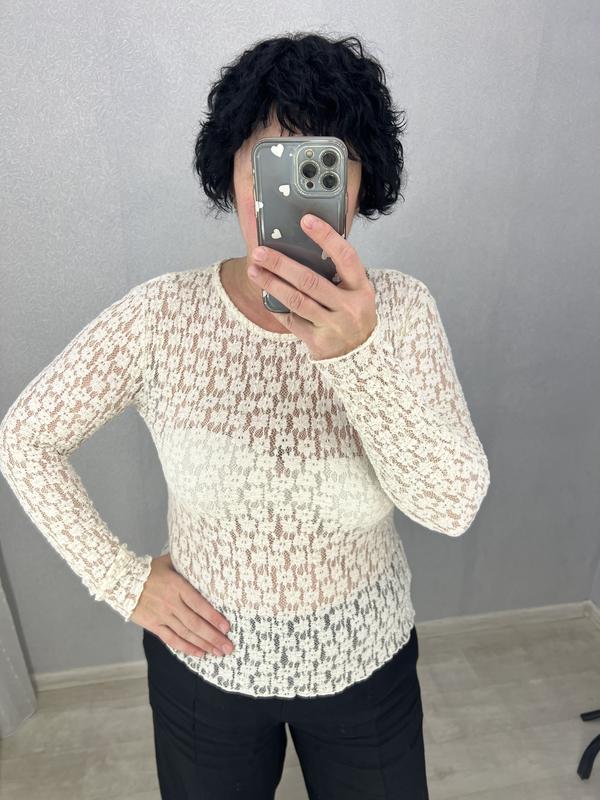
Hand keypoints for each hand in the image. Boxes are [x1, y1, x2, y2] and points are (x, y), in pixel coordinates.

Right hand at [130, 554, 233, 657]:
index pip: (199, 604)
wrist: (120, 580)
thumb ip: (186, 563)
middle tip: (228, 648)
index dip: (213, 617)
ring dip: (203, 644)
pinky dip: (186, 647)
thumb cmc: (148, 569)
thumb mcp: (168, 561)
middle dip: (213, 637)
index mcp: (177, 586)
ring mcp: (161, 616)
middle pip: (195, 623)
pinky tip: (199, 653)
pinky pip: (171, 639)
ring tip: (218, 652)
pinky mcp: (153, 625)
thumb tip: (204, 558)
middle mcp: (171, 603)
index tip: (226, 627)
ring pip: (186, 633)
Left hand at [248, 213, 377, 359]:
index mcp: (360, 288)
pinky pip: (292, 320)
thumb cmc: (353, 315)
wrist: (360, 356)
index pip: (345, 257)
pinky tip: (266, 295)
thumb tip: (302, 246)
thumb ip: (338, 274)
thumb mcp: (356, 292)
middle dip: (281, 264)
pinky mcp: (319, 342)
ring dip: (271, 284)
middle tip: (260, 252)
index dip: (326, 237)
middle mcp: (349, 307)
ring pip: (296, 301)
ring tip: (254, 270)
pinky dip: (277, 307)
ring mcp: (334, 326)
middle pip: (310, 281)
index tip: (306, 220)